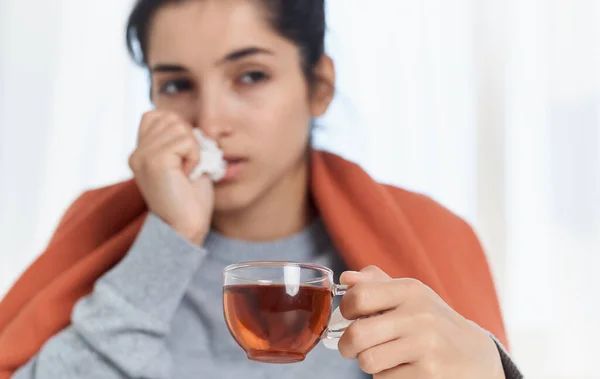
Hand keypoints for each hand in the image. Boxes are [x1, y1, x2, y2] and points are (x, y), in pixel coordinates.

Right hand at [129, 110, 213, 244]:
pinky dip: (194, 156)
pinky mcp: (155, 160)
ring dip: (193, 149)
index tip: (183, 157)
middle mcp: (137, 153)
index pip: (155, 115)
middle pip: (170, 118)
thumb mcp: (182, 162)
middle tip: (187, 167)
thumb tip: (189, 123)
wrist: (185, 228)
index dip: (177, 128)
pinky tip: (187, 175)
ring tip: (187, 171)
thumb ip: (179, 141)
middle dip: (188, 139)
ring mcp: (143, 156)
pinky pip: (185, 141)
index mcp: (140, 153)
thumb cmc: (189, 199)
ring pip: (179, 126)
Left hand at [338, 266, 504, 378]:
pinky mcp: (429, 374)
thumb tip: (346, 278)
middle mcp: (420, 315)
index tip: (350, 317)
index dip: (345, 310)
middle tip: (352, 348)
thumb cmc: (432, 323)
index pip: (359, 295)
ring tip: (384, 357)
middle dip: (347, 345)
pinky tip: (404, 369)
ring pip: (368, 361)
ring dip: (368, 363)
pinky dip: (387, 378)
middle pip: (357, 334)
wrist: (476, 357)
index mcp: (411, 290)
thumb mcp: (411, 296)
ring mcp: (426, 346)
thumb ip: (376, 283)